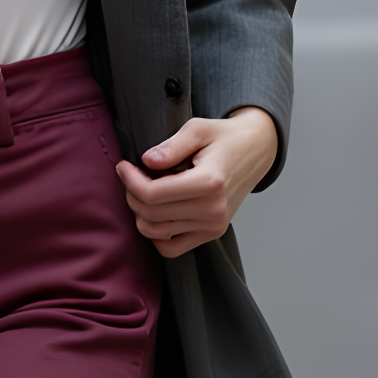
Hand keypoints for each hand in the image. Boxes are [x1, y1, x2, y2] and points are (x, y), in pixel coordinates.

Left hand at [115, 106, 278, 258]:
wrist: (254, 151)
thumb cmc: (223, 137)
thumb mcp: (197, 129)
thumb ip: (171, 146)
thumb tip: (147, 161)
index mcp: (209, 183)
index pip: (152, 194)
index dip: (129, 180)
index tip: (123, 166)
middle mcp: (213, 210)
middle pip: (151, 214)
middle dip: (132, 194)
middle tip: (132, 175)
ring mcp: (214, 226)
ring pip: (156, 232)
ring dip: (140, 213)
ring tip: (145, 189)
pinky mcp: (212, 234)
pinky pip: (171, 248)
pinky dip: (156, 234)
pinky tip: (157, 211)